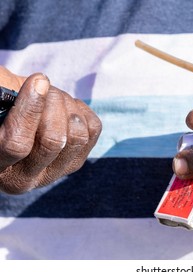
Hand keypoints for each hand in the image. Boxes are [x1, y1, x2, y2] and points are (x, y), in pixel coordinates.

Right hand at [0, 67, 101, 193]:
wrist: (18, 119)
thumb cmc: (0, 108)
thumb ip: (6, 98)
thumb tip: (35, 86)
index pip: (16, 144)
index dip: (30, 110)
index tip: (39, 81)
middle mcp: (24, 179)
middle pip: (53, 142)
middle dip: (52, 105)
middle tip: (44, 87)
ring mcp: (55, 173)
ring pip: (77, 137)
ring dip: (67, 106)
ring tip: (54, 96)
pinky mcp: (76, 161)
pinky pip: (93, 130)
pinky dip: (82, 110)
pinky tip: (65, 108)